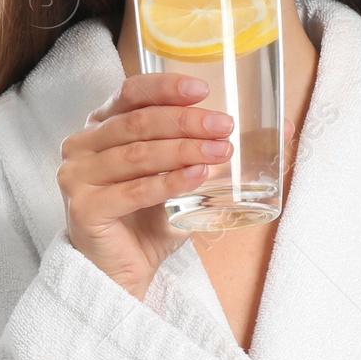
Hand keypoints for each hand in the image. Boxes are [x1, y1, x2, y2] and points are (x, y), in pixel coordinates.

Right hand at [59, 72, 233, 299]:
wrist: (123, 272)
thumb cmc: (149, 220)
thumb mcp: (183, 176)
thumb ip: (216, 148)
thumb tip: (283, 129)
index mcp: (101, 127)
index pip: (130, 93)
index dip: (166, 87)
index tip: (203, 89)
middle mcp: (82, 145)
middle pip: (138, 123)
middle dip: (186, 121)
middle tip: (225, 126)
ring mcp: (77, 176)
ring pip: (137, 154)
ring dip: (183, 150)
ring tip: (221, 151)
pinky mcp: (84, 208)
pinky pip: (133, 190)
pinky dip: (169, 182)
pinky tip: (197, 177)